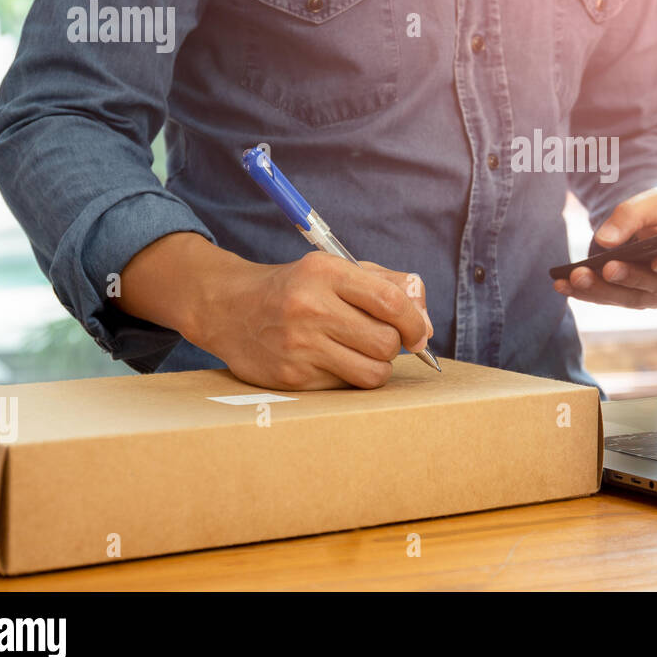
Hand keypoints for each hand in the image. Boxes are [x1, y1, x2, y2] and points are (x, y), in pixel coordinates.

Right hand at [199, 252, 432, 389]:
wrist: (230, 309)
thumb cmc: (298, 288)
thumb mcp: (337, 270)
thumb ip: (389, 286)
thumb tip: (427, 326)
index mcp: (326, 272)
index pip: (391, 301)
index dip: (416, 322)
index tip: (420, 333)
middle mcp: (310, 307)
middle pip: (386, 342)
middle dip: (395, 345)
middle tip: (381, 339)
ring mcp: (299, 345)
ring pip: (372, 372)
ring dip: (377, 365)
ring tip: (361, 352)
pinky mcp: (291, 377)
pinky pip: (345, 386)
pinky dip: (348, 376)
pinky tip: (329, 359)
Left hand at [553, 187, 656, 308]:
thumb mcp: (656, 204)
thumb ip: (633, 215)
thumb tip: (605, 240)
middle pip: (655, 287)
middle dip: (630, 278)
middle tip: (608, 268)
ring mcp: (655, 297)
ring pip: (629, 298)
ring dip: (600, 290)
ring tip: (574, 278)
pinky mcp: (632, 299)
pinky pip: (610, 299)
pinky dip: (587, 293)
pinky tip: (563, 285)